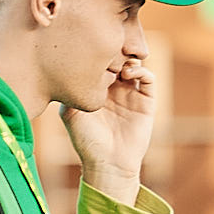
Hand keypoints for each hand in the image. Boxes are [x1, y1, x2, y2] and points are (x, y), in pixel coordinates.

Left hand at [62, 61, 154, 204]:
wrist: (108, 163)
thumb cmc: (85, 140)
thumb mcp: (70, 112)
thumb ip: (70, 90)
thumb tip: (64, 67)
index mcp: (95, 89)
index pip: (98, 62)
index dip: (95, 54)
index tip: (89, 51)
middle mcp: (113, 88)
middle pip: (117, 59)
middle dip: (113, 51)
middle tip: (106, 50)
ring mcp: (130, 93)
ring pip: (133, 64)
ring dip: (127, 59)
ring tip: (117, 64)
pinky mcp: (146, 101)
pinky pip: (149, 78)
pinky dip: (141, 70)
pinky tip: (128, 74)